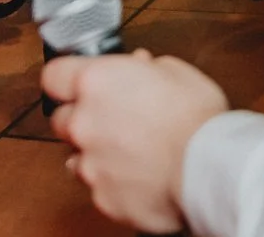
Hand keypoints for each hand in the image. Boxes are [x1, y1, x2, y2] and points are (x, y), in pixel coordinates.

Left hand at [45, 49, 228, 232]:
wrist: (209, 171)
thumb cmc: (198, 119)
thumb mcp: (178, 72)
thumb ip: (148, 68)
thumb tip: (140, 67)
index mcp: (97, 82)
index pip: (54, 76)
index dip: (67, 79)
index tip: (78, 83)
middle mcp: (83, 122)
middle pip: (61, 119)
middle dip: (82, 118)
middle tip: (114, 118)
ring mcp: (89, 163)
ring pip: (76, 157)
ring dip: (95, 152)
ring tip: (130, 152)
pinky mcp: (101, 196)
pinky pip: (98, 187)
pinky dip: (113, 182)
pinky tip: (139, 176)